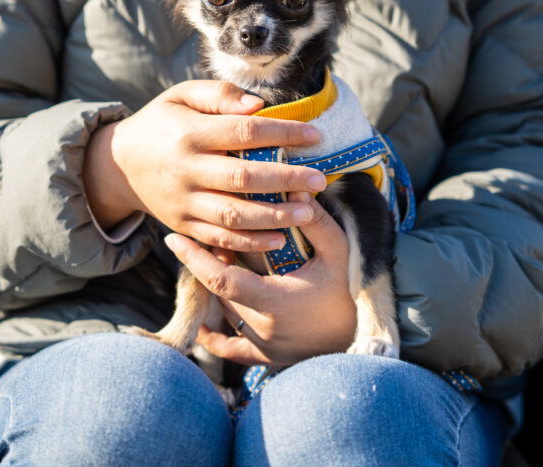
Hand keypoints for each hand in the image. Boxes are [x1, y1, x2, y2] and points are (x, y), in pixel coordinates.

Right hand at [83, 81, 326, 251]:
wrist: (118, 165)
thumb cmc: (161, 123)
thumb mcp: (181, 96)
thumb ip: (219, 95)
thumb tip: (258, 105)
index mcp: (189, 133)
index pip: (243, 132)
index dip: (282, 133)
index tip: (314, 135)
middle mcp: (186, 170)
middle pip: (243, 178)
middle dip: (286, 180)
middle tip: (319, 180)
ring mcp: (184, 202)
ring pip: (234, 215)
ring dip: (274, 216)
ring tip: (308, 211)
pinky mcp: (183, 226)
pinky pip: (219, 239)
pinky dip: (250, 243)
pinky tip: (280, 239)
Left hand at [175, 192, 358, 365]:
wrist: (368, 338)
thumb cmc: (354, 292)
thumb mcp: (340, 251)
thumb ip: (315, 220)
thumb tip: (296, 184)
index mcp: (274, 302)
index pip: (221, 279)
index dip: (195, 259)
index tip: (175, 238)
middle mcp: (263, 329)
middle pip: (222, 293)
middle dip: (214, 264)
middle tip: (216, 238)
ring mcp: (265, 347)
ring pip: (227, 314)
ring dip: (221, 289)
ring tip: (223, 260)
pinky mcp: (271, 358)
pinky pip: (234, 350)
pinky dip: (217, 338)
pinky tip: (206, 326)